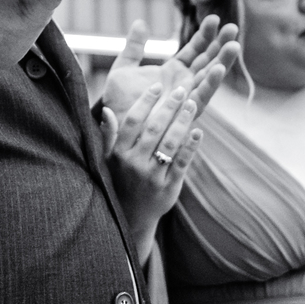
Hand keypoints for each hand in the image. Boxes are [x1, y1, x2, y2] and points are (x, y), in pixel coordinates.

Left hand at [101, 15, 239, 121]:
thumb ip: (134, 47)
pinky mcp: (184, 112)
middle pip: (208, 61)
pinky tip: (219, 69)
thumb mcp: (123, 68)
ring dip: (222, 62)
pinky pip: (201, 96)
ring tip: (234, 45)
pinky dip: (211, 83)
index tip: (214, 20)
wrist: (113, 124)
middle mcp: (184, 84)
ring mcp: (186, 97)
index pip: (194, 49)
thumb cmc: (118, 101)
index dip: (205, 35)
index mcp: (172, 71)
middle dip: (220, 45)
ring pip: (209, 77)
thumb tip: (140, 22)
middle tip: (232, 28)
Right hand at [106, 83, 203, 264]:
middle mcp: (135, 163)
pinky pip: (182, 162)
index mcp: (119, 154)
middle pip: (155, 128)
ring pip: (171, 142)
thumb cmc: (119, 182)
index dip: (146, 101)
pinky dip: (191, 145)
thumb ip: (108, 135)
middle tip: (181, 89)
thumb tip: (106, 110)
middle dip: (170, 106)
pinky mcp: (169, 186)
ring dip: (183, 121)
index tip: (157, 86)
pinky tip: (198, 131)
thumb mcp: (107, 160)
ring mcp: (153, 175)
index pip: (133, 121)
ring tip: (192, 104)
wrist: (131, 217)